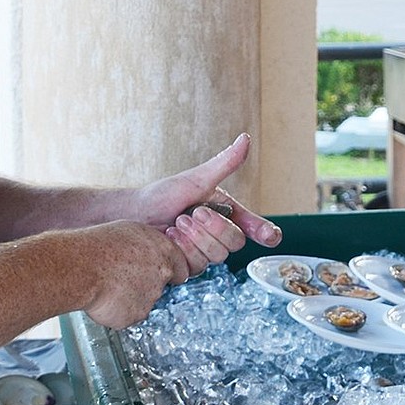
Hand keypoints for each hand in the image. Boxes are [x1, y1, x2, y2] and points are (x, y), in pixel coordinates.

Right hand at [81, 221, 189, 328]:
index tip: (159, 271)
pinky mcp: (136, 316)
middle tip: (126, 276)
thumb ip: (150, 243)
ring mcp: (150, 298)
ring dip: (132, 296)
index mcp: (165, 252)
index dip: (168, 270)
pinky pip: (129, 314)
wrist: (82, 267)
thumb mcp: (130, 230)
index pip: (181, 268)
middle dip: (147, 283)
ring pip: (144, 300)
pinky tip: (107, 296)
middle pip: (161, 285)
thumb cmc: (100, 245)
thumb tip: (155, 245)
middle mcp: (162, 276)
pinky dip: (119, 309)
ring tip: (110, 283)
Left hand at [136, 133, 281, 277]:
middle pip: (235, 242)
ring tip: (178, 223)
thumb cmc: (163, 195)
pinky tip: (169, 238)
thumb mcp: (196, 178)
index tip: (269, 236)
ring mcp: (205, 252)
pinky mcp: (190, 266)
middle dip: (214, 226)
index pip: (253, 226)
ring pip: (219, 255)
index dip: (264, 231)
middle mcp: (218, 234)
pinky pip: (198, 264)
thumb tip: (244, 139)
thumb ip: (224, 163)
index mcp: (225, 213)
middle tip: (193, 213)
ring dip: (195, 236)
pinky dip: (182, 247)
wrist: (135, 215)